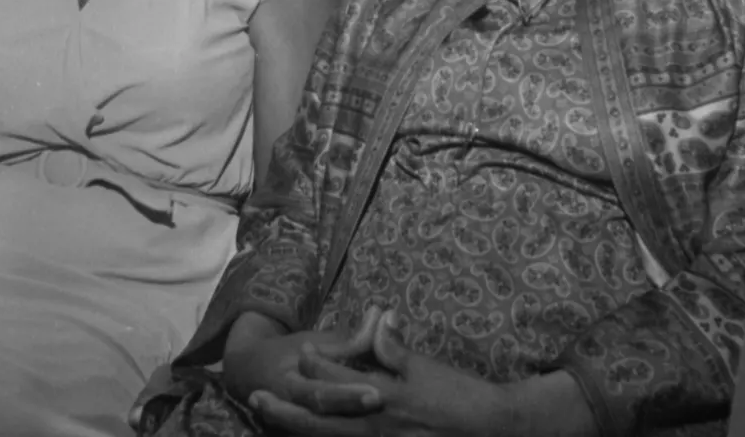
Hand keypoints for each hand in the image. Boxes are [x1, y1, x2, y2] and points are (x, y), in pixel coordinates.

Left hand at [248, 310, 513, 436]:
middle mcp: (375, 423)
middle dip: (284, 410)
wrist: (489, 430)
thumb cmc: (460, 396)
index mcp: (383, 395)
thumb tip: (377, 319)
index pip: (337, 378)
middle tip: (255, 397)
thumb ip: (395, 348)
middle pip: (319, 419)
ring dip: (296, 428)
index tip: (300, 352)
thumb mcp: (427, 367)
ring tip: (268, 418)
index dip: (315, 364)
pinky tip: (310, 436)